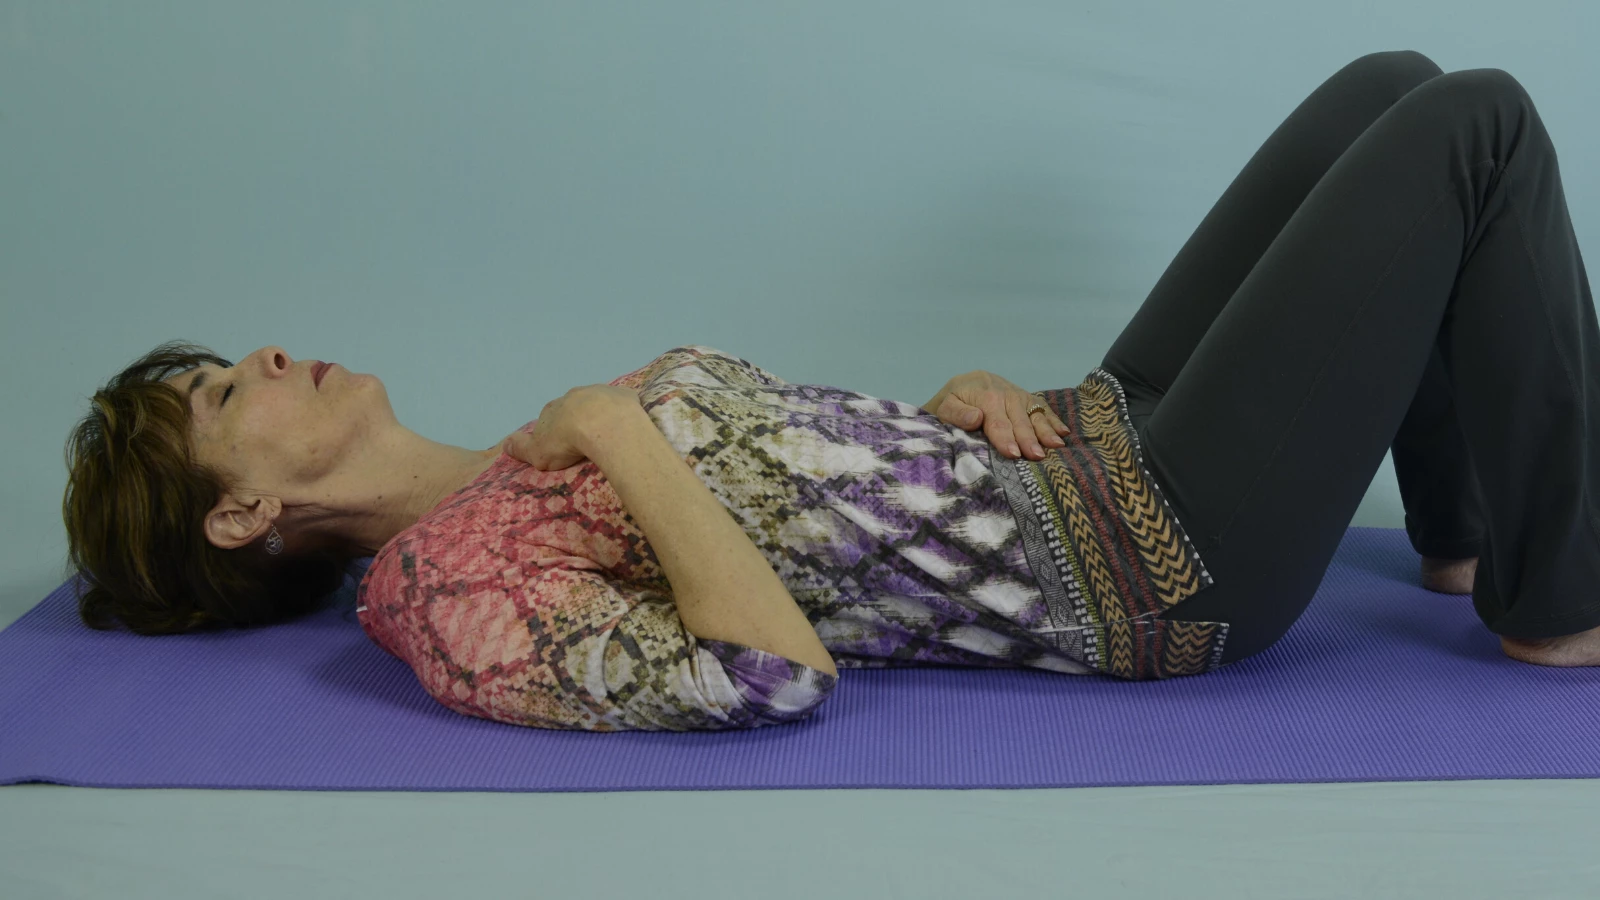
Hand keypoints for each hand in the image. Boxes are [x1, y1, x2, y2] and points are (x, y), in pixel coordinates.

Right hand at [501, 384, 640, 470]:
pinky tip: (627, 423)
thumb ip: (520, 448)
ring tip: (607, 434)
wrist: (602, 425)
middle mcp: (574, 395)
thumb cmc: (566, 442)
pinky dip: (623, 410)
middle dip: (578, 419)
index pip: (550, 417)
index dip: (555, 430)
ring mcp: (600, 392)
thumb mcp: (536, 452)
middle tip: (585, 440)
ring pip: (598, 402)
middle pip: (574, 407)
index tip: (562, 444)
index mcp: (553, 408)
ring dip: (601, 414)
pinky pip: (622, 402)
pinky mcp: (624, 395)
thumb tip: (505, 444)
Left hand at [923, 370, 1068, 459]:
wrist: (961, 385)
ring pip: (1034, 412)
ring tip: (1056, 446)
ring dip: (1046, 430)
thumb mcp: (944, 407)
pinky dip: (1053, 419)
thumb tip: (976, 417)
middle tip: (1037, 456)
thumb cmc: (951, 403)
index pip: (997, 421)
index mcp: (984, 396)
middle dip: (1029, 438)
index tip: (1014, 454)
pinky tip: (1064, 433)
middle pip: (1019, 418)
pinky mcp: (1026, 396)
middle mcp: (1004, 392)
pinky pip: (1041, 406)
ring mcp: (1018, 393)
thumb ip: (957, 413)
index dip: (1005, 438)